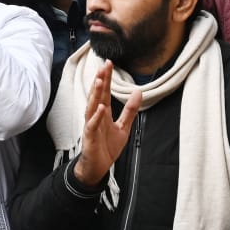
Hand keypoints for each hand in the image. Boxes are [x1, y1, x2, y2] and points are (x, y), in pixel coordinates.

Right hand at [73, 61, 140, 186]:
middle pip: (98, 95)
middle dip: (100, 81)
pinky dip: (96, 116)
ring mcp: (91, 125)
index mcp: (103, 113)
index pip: (105, 92)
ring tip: (100, 81)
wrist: (98, 166)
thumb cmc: (107, 146)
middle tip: (104, 66)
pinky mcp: (90, 137)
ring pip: (92, 106)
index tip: (109, 64)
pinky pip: (92, 125)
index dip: (107, 78)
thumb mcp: (123, 127)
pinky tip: (101, 108)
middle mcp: (96, 116)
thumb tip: (139, 92)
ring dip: (96, 94)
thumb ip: (130, 110)